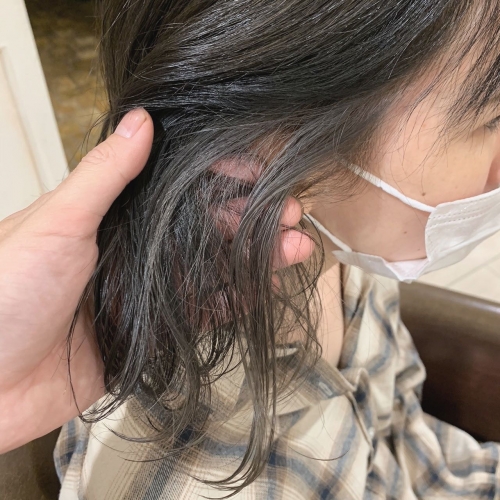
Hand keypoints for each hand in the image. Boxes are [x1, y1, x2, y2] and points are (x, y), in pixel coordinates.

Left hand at [0, 109, 313, 452]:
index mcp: (113, 218)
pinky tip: (263, 288)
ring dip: (253, 258)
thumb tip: (140, 121)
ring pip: (211, 271)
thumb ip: (103, 178)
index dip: (220, 179)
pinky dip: (233, 302)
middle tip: (293, 216)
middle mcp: (135, 252)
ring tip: (295, 248)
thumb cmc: (5, 294)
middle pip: (203, 230)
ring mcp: (146, 294)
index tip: (259, 174)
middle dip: (249, 220)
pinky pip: (201, 315)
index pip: (177, 189)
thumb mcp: (56, 224)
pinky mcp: (152, 335)